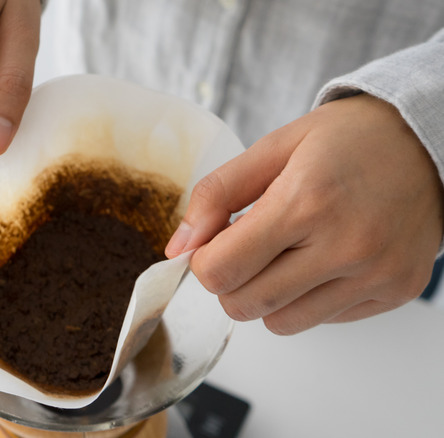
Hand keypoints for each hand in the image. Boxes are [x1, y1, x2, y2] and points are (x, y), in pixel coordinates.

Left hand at [166, 94, 443, 334]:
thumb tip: (177, 247)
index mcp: (306, 201)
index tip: (214, 244)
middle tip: (246, 249)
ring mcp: (375, 274)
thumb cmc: (348, 139)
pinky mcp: (395, 292)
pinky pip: (323, 320)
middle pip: (244, 304)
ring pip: (281, 323)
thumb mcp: (273, 148)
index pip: (221, 270)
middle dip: (230, 282)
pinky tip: (323, 259)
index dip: (204, 262)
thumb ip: (216, 195)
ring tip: (287, 253)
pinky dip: (308, 299)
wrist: (428, 141)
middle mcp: (345, 245)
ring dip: (267, 295)